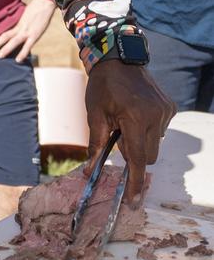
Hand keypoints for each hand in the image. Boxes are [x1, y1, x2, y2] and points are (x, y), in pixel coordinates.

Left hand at [0, 0, 54, 61]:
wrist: (43, 4)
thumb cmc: (34, 8)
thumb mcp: (23, 14)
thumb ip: (18, 22)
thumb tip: (12, 26)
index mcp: (16, 22)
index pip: (3, 30)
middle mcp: (19, 28)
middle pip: (5, 36)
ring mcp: (26, 32)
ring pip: (14, 41)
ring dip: (6, 49)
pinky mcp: (34, 35)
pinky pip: (27, 46)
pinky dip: (22, 53)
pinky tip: (18, 60)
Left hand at [85, 60, 174, 204]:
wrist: (119, 58)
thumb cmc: (102, 87)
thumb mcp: (94, 115)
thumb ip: (95, 145)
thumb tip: (89, 171)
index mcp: (135, 118)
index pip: (136, 159)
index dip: (134, 183)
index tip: (132, 201)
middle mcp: (155, 116)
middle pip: (147, 156)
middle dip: (133, 154)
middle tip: (117, 136)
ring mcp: (165, 112)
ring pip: (154, 145)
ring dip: (140, 141)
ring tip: (125, 120)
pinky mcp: (169, 108)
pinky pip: (159, 131)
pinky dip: (147, 130)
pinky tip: (135, 114)